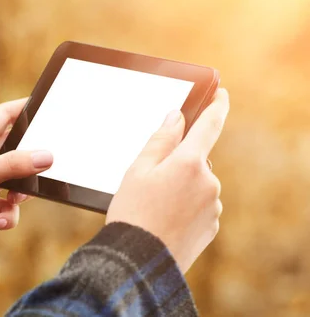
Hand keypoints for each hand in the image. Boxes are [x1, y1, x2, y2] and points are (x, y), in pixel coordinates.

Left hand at [0, 99, 52, 270]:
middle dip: (30, 160)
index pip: (4, 115)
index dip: (24, 108)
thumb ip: (12, 166)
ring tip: (13, 200)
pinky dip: (7, 216)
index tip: (48, 105)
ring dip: (21, 194)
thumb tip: (47, 156)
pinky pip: (7, 207)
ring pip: (16, 182)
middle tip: (47, 166)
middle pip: (16, 149)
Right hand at [106, 88, 229, 272]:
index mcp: (188, 163)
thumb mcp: (137, 170)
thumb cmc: (133, 212)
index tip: (221, 93)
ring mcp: (212, 205)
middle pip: (196, 160)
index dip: (217, 106)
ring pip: (198, 184)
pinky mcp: (212, 225)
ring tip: (154, 206)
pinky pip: (200, 205)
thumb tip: (177, 118)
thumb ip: (160, 140)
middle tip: (150, 181)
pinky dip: (186, 206)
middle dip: (178, 163)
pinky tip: (165, 218)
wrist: (140, 260)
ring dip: (181, 187)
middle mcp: (208, 182)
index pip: (209, 125)